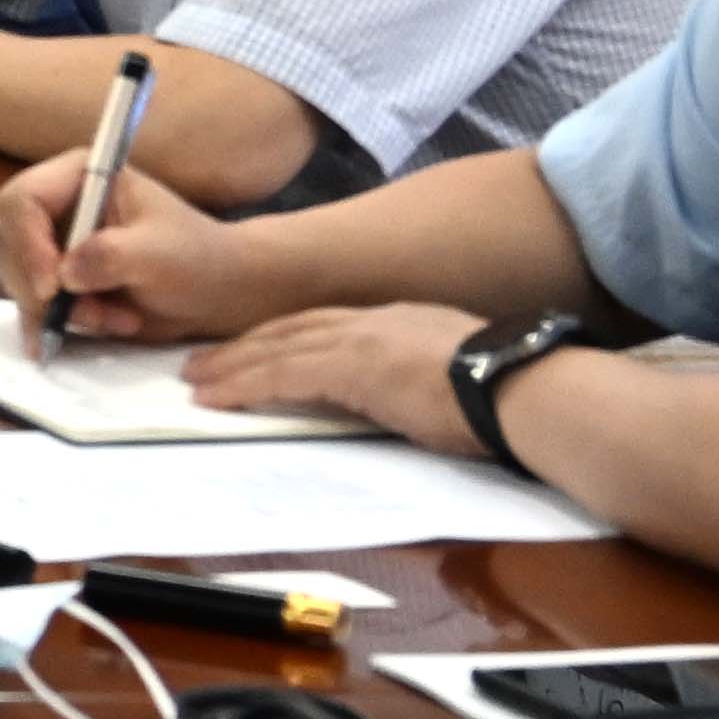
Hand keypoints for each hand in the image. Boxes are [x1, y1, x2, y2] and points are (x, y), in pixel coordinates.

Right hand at [0, 162, 275, 343]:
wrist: (218, 293)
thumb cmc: (197, 259)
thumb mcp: (160, 254)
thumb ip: (110, 256)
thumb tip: (65, 274)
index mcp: (79, 176)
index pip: (22, 201)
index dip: (28, 244)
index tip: (53, 288)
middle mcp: (58, 204)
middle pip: (8, 241)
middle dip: (40, 286)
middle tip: (85, 314)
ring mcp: (53, 243)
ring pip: (17, 278)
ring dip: (56, 310)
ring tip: (114, 320)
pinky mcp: (56, 279)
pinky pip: (30, 303)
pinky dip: (51, 325)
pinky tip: (84, 334)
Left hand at [195, 302, 491, 449]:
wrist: (522, 389)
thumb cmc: (504, 393)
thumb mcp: (451, 371)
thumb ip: (415, 376)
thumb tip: (403, 397)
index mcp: (399, 321)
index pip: (325, 324)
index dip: (283, 336)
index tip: (253, 348)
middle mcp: (373, 321)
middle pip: (290, 329)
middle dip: (244, 345)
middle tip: (204, 362)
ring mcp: (359, 341)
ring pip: (276, 349)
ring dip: (231, 366)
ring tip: (196, 381)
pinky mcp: (350, 368)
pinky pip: (281, 375)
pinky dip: (244, 385)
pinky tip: (217, 397)